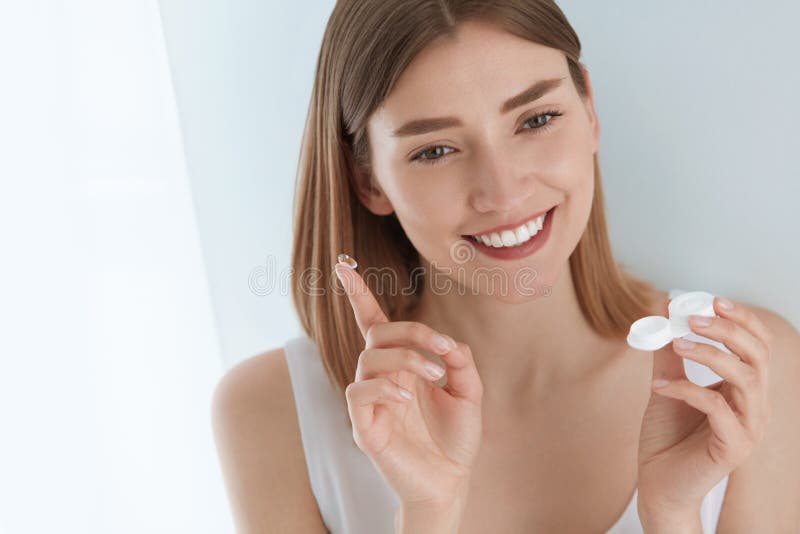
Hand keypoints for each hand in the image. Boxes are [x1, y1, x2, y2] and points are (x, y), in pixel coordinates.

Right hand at [334, 261, 483, 509]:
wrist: (450, 482)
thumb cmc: (455, 439)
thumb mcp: (469, 392)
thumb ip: (459, 360)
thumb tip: (446, 341)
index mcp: (401, 365)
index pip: (372, 323)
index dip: (358, 294)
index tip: (343, 265)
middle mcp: (382, 377)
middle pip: (379, 335)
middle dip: (412, 332)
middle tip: (443, 350)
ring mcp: (370, 400)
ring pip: (369, 359)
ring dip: (405, 360)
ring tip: (434, 378)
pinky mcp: (363, 424)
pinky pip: (359, 392)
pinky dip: (384, 388)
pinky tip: (408, 398)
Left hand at [637, 295, 772, 513]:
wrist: (657, 482)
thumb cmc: (667, 436)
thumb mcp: (666, 384)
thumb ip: (669, 352)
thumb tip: (664, 310)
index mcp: (744, 389)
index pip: (758, 345)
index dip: (741, 320)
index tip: (712, 301)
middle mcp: (754, 406)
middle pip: (758, 357)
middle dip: (727, 331)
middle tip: (692, 318)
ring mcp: (748, 428)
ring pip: (746, 380)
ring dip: (710, 355)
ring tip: (676, 344)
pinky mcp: (734, 447)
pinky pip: (718, 408)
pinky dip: (688, 390)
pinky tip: (658, 387)